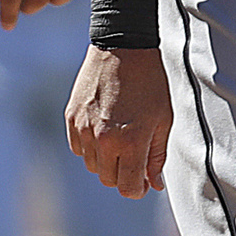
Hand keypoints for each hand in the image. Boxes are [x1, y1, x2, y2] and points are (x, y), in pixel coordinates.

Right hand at [67, 45, 171, 197]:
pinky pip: (78, 147)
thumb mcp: (164, 119)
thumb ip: (157, 155)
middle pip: (108, 179)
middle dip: (122, 175)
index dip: (136, 189)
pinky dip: (90, 146)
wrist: (124, 47)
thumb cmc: (151, 81)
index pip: (127, 187)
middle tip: (134, 161)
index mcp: (130, 141)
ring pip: (92, 165)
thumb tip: (152, 183)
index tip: (142, 182)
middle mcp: (103, 138)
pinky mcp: (71, 116)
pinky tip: (103, 131)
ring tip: (119, 141)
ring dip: (105, 161)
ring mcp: (84, 127)